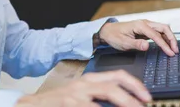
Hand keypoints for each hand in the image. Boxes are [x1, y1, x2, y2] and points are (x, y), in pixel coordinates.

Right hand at [15, 70, 150, 106]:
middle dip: (133, 94)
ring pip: (106, 93)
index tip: (147, 96)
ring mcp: (76, 94)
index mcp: (90, 79)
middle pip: (114, 84)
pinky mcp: (69, 103)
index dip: (134, 84)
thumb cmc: (60, 102)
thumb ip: (100, 97)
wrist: (32, 105)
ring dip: (123, 102)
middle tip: (144, 104)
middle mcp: (85, 84)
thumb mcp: (82, 95)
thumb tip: (123, 102)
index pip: (117, 75)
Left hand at [99, 20, 178, 55]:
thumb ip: (136, 44)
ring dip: (170, 38)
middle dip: (172, 39)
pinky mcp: (146, 29)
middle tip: (175, 50)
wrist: (108, 31)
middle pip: (164, 28)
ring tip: (174, 49)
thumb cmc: (115, 36)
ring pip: (163, 29)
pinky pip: (158, 32)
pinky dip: (165, 37)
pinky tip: (167, 44)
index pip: (156, 35)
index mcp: (140, 25)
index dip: (164, 45)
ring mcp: (146, 25)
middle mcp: (145, 23)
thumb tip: (147, 46)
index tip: (170, 53)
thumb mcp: (123, 43)